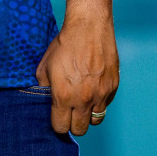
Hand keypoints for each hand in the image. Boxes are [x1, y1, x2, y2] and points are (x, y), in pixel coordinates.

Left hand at [36, 8, 118, 135]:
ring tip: (83, 101)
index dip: (58, 123)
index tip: (58, 115)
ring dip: (88, 114)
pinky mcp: (113, 86)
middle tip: (70, 111)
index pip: (60, 128)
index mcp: (63, 97)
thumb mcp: (44, 67)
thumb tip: (44, 100)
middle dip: (73, 123)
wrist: (89, 26)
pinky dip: (100, 101)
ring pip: (95, 120)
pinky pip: (106, 104)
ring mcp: (101, 93)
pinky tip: (93, 87)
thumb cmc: (65, 44)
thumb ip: (43, 88)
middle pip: (79, 129)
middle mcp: (83, 99)